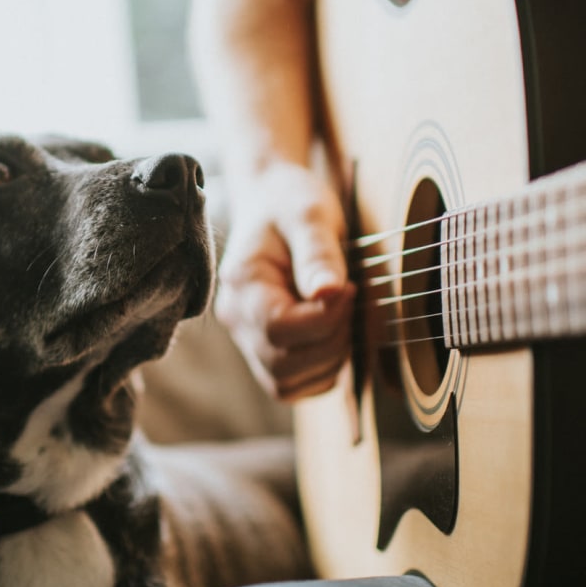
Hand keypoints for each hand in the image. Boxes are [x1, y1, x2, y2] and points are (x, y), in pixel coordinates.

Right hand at [216, 163, 354, 400]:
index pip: (278, 328)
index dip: (325, 318)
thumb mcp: (309, 215)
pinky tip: (334, 333)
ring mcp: (246, 337)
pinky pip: (290, 385)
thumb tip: (330, 292)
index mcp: (241, 284)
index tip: (349, 286)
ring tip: (341, 315)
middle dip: (330, 341)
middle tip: (348, 300)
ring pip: (285, 384)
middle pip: (281, 365)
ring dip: (328, 361)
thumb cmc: (290, 203)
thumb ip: (318, 254)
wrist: (272, 201)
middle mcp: (236, 318)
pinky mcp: (263, 349)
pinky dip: (320, 372)